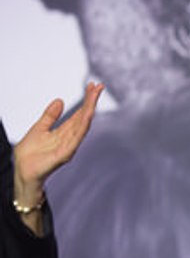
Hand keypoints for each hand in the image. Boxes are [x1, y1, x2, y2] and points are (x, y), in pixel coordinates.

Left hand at [13, 82, 104, 215]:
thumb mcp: (39, 128)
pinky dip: (84, 125)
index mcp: (64, 131)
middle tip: (99, 86)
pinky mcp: (66, 153)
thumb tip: (60, 100)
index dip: (86, 100)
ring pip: (83, 124)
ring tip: (95, 95)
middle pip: (84, 116)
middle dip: (91, 101)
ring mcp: (70, 145)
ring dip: (90, 109)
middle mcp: (70, 137)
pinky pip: (77, 137)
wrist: (22, 171)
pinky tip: (89, 114)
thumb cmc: (29, 155)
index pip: (78, 113)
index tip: (92, 86)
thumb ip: (50, 116)